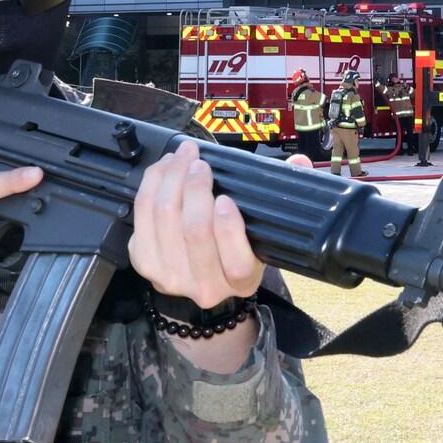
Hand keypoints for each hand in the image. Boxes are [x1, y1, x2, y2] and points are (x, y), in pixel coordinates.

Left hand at [129, 141, 311, 309]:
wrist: (203, 277)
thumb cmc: (236, 245)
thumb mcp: (264, 231)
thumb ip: (282, 195)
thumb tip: (302, 165)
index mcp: (242, 280)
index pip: (235, 261)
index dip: (228, 228)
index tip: (226, 198)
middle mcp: (205, 286)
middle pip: (194, 231)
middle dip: (194, 186)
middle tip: (199, 160)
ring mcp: (170, 276)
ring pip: (163, 217)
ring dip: (170, 177)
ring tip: (183, 156)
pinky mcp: (144, 262)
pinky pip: (141, 215)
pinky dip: (152, 184)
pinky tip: (164, 169)